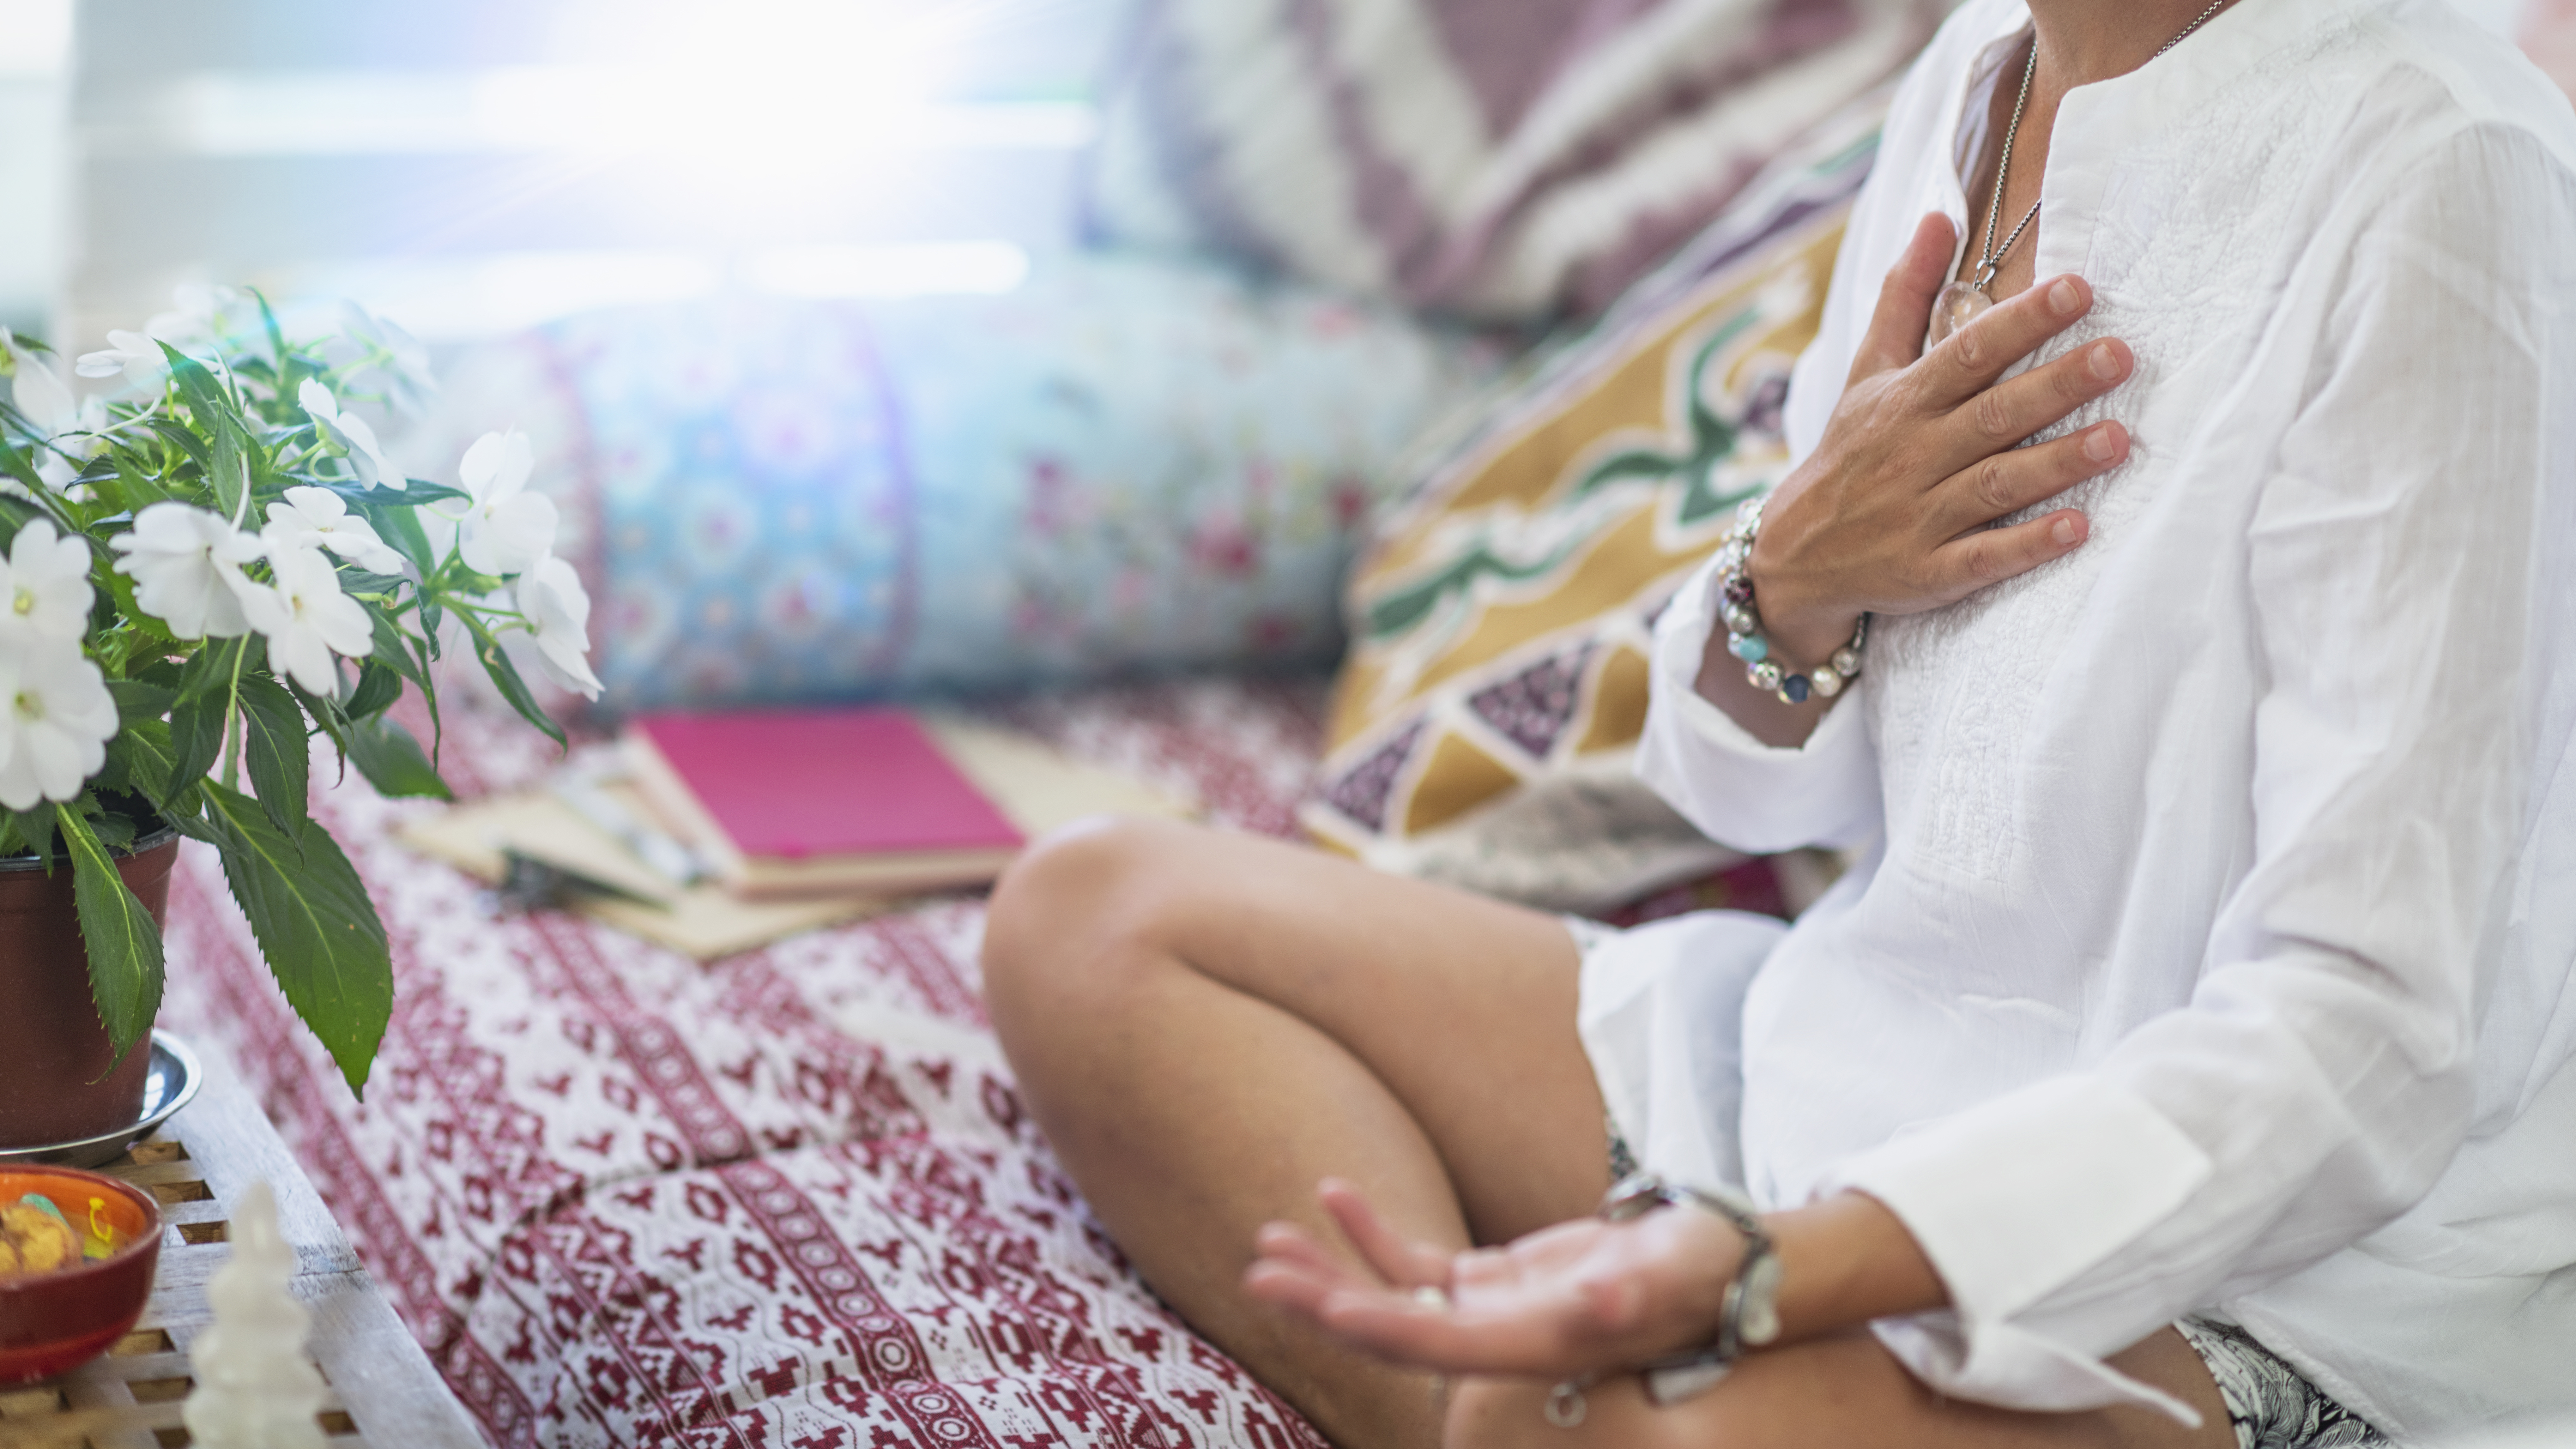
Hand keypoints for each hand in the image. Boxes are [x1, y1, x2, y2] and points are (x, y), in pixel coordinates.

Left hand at [1242, 1178, 1744, 1377]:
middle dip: (1324, 1299)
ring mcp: (1491, 1310)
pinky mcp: (1495, 1280)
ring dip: (1330, 1266)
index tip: (1317, 1300)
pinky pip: (1417, 1263)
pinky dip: (1372, 1230)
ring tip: (1269, 1238)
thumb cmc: (1706, 1271)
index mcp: (1532, 1345)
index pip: (1435, 1342)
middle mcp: (1500, 1338)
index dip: (1376, 1324)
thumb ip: (1631, 1293)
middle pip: (1393, 1325)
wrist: (1726, 1267)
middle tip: (1259, 1271)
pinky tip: (1333, 1193)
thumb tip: (1598, 1301)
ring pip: (1391, 1294)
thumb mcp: (1671, 1278)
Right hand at [1743, 212, 2135, 664]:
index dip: (2022, 321)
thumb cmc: (1850, 452)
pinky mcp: (1929, 573)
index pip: (1967, 353)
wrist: (1793, 556)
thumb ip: (1905, 296)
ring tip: (2120, 438)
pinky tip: (2077, 530)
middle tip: (2120, 355)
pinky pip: (1982, 559)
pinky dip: (2027, 545)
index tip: (2078, 288)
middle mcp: (1912, 455)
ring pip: (1995, 483)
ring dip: (2057, 462)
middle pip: (1992, 414)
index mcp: (1903, 402)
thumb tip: (1937, 216)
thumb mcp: (1867, 372)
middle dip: (2057, 383)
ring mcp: (1919, 517)